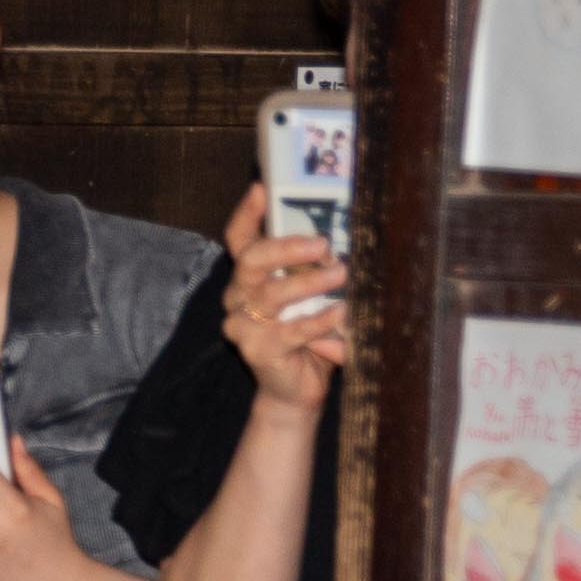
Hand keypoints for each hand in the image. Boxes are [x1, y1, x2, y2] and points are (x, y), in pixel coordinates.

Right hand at [219, 185, 352, 404]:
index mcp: (248, 278)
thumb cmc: (308, 335)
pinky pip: (292, 329)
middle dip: (286, 247)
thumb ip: (314, 270)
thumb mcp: (312, 295)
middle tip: (322, 244)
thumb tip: (339, 239)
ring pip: (272, 294)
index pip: (239, 240)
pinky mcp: (258, 351)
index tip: (261, 189)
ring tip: (342, 274)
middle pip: (251, 261)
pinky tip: (342, 311)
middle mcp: (238, 298)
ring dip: (310, 282)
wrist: (296, 391)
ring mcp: (243, 325)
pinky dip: (321, 319)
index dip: (247, 213)